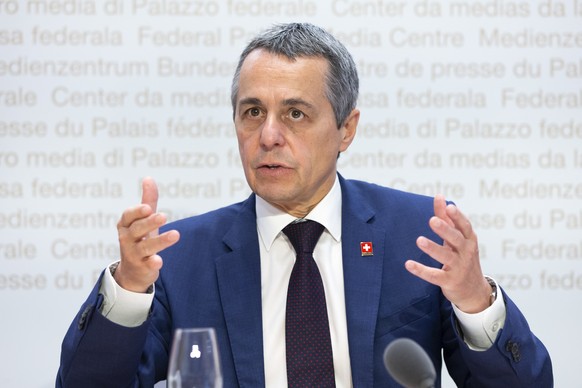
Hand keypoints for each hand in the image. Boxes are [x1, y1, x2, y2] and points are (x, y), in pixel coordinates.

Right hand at [114, 177, 179, 291]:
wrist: (133, 272)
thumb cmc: (139, 240)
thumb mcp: (143, 220)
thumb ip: (148, 201)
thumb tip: (148, 178)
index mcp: (126, 225)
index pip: (128, 216)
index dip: (137, 212)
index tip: (148, 207)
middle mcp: (127, 239)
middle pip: (137, 230)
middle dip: (149, 223)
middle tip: (163, 216)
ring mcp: (134, 255)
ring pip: (145, 247)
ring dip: (160, 241)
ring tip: (175, 234)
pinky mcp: (142, 268)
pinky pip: (147, 265)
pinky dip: (152, 263)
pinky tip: (159, 261)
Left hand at [405, 195, 491, 312]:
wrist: (473, 290)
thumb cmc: (462, 257)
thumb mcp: (458, 238)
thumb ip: (447, 218)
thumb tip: (439, 196)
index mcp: (469, 240)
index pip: (464, 226)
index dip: (457, 217)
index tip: (449, 207)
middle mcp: (466, 252)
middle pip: (456, 239)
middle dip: (445, 230)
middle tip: (432, 220)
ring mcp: (459, 268)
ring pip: (446, 256)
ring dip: (433, 248)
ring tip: (419, 240)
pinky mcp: (449, 281)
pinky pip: (434, 275)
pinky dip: (421, 270)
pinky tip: (409, 264)